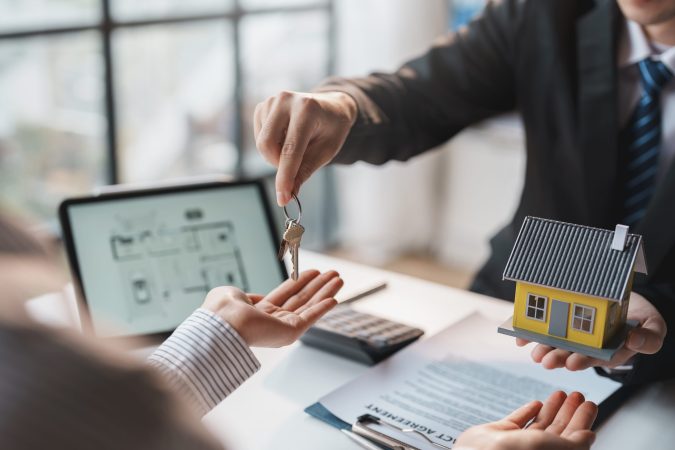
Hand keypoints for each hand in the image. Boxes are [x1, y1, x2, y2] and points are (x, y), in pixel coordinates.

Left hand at [202, 270, 342, 346]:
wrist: (223, 323)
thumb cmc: (222, 311)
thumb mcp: (231, 294)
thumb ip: (245, 294)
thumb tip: (251, 297)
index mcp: (259, 312)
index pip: (286, 294)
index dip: (301, 281)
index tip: (314, 272)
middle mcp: (273, 321)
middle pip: (302, 299)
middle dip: (319, 285)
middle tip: (332, 273)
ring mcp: (283, 328)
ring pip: (310, 306)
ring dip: (325, 292)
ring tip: (338, 278)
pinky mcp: (290, 332)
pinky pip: (311, 318)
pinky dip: (323, 308)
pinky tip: (334, 298)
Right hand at [253, 90, 357, 205]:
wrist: (331, 107)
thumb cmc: (331, 129)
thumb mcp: (326, 152)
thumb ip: (305, 171)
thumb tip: (289, 194)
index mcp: (307, 109)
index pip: (291, 149)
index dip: (285, 177)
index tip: (282, 198)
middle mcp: (286, 100)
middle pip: (266, 144)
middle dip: (277, 164)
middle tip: (292, 169)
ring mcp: (272, 101)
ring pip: (261, 142)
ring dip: (275, 155)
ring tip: (295, 148)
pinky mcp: (263, 106)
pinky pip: (258, 136)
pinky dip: (271, 146)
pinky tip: (285, 139)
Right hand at [455, 391, 597, 449]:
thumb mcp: (556, 447)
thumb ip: (575, 443)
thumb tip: (590, 436)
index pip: (574, 438)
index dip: (583, 420)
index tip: (590, 404)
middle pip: (559, 429)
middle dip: (569, 411)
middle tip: (577, 395)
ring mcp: (519, 443)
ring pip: (541, 423)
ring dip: (552, 408)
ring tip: (560, 393)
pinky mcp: (502, 434)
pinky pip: (519, 421)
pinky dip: (528, 411)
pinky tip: (536, 404)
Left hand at [516, 292, 666, 370]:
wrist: (630, 303)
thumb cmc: (642, 319)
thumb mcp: (653, 327)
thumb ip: (649, 338)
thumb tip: (637, 341)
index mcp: (612, 350)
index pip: (597, 358)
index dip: (584, 360)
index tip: (573, 362)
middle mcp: (591, 347)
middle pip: (573, 354)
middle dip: (559, 358)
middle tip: (547, 361)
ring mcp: (576, 337)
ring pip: (558, 345)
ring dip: (545, 349)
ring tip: (536, 354)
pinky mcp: (563, 325)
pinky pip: (546, 331)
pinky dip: (532, 334)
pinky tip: (520, 338)